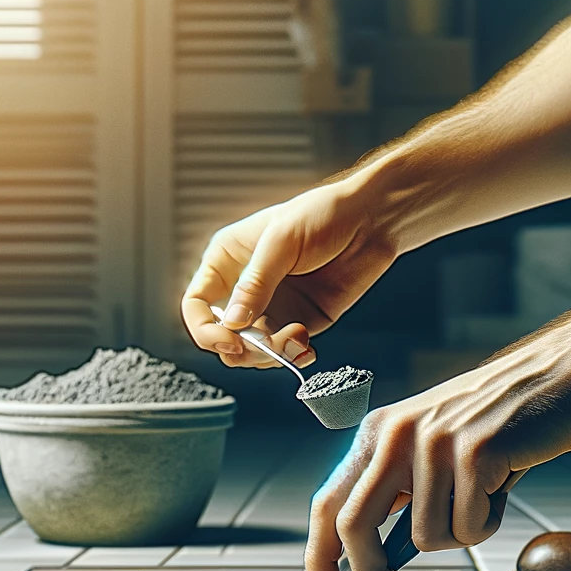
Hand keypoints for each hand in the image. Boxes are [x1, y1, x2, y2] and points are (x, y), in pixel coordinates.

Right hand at [181, 175, 399, 368]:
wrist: (373, 220)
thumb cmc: (324, 214)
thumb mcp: (282, 242)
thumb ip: (255, 284)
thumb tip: (233, 324)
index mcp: (228, 261)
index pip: (197, 305)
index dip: (205, 328)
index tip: (229, 339)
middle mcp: (245, 288)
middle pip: (224, 337)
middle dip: (243, 349)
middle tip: (269, 344)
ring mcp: (273, 307)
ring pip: (253, 351)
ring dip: (271, 355)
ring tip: (298, 337)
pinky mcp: (300, 321)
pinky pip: (285, 351)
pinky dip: (293, 356)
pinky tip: (307, 347)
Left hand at [305, 342, 570, 570]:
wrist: (561, 374)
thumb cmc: (500, 423)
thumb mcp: (432, 450)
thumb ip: (399, 495)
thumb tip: (371, 564)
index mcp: (378, 433)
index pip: (327, 502)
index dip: (319, 558)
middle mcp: (396, 434)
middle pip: (354, 525)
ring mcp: (434, 442)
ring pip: (426, 538)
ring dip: (461, 534)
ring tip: (484, 496)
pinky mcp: (476, 453)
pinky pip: (469, 528)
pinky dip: (489, 522)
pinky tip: (503, 486)